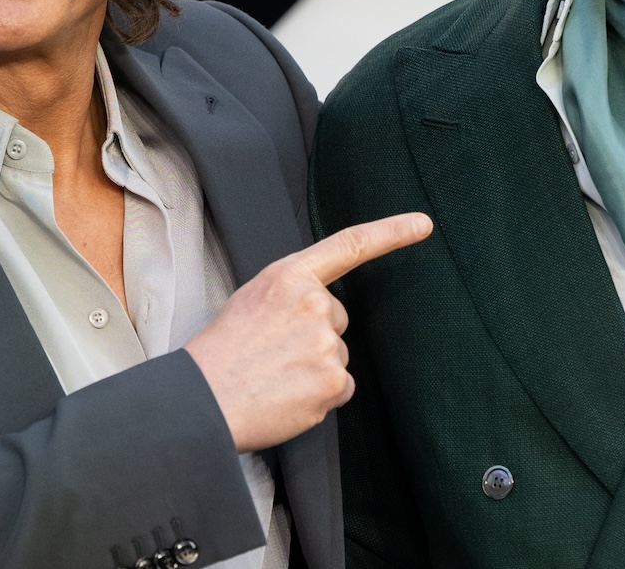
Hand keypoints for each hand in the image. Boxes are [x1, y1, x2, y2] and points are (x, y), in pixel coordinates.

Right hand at [184, 212, 432, 452]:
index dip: (391, 232)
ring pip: (336, 355)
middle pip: (337, 318)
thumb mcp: (252, 300)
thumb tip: (322, 314)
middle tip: (273, 353)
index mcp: (289, 276)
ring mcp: (326, 344)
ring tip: (273, 376)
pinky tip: (287, 396)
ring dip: (314, 368)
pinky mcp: (332, 382)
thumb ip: (293, 295)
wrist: (201, 401)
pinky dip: (320, 396)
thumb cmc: (220, 353)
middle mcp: (314, 304)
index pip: (350, 245)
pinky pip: (340, 387)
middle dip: (314, 336)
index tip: (422, 225)